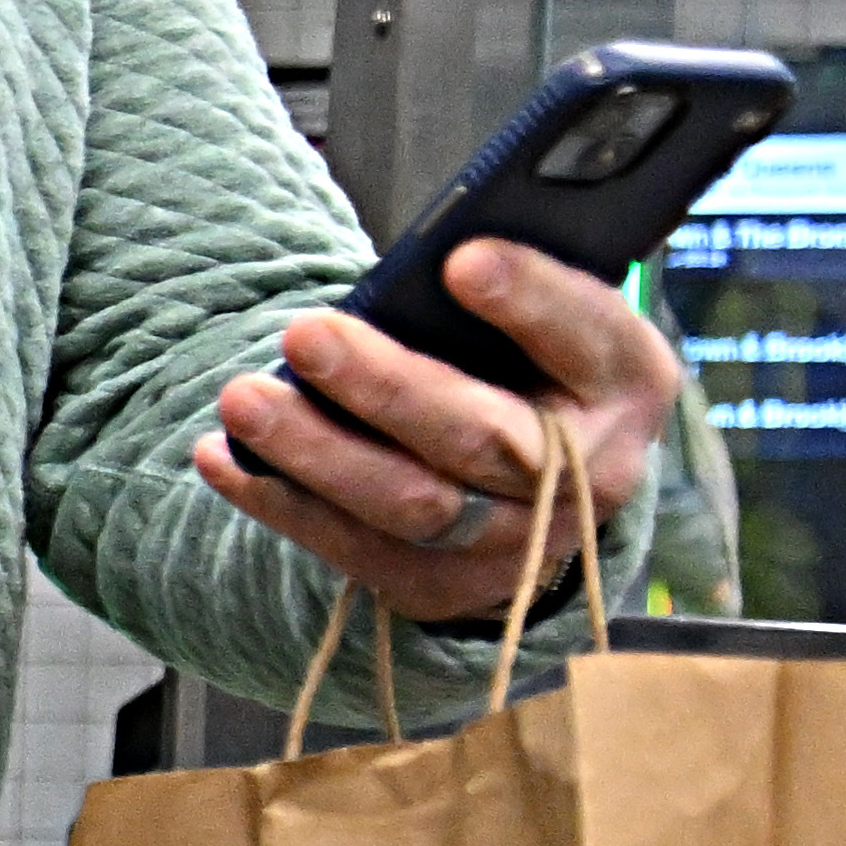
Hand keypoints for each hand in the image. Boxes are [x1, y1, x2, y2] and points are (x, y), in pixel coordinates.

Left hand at [197, 240, 681, 624]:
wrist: (545, 491)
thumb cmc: (530, 364)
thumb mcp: (552, 321)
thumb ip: (506, 291)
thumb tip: (422, 263)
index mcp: (625, 380)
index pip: (588, 337)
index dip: (531, 303)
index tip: (460, 261)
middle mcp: (587, 475)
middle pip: (480, 436)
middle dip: (386, 386)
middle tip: (304, 334)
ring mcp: (513, 544)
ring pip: (409, 504)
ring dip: (315, 451)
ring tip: (242, 400)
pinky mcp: (438, 585)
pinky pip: (348, 547)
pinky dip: (277, 499)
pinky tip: (220, 457)